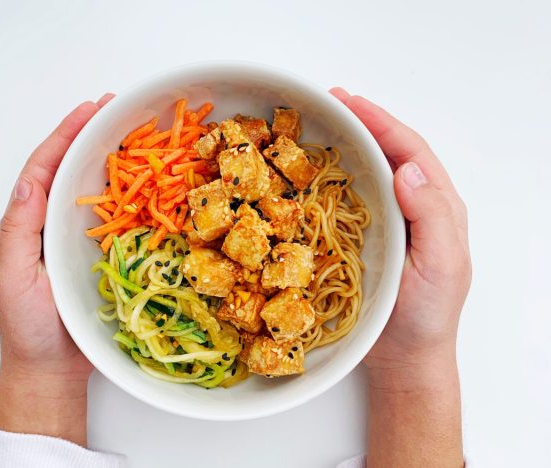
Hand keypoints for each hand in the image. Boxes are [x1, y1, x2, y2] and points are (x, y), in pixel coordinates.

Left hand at [0, 93, 113, 445]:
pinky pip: (122, 221)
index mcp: (29, 223)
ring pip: (98, 190)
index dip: (64, 136)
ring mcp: (81, 240)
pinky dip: (135, 198)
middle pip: (72, 170)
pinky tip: (153, 183)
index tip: (88, 110)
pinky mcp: (106, 257)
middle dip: (91, 136)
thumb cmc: (28, 328)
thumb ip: (17, 231)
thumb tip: (28, 184)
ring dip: (115, 160)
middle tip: (117, 109)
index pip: (44, 169)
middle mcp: (55, 224)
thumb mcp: (12, 278)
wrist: (53, 369)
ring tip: (136, 132)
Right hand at [331, 88, 469, 466]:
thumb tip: (408, 170)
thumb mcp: (441, 266)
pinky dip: (333, 179)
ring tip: (319, 125)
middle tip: (330, 103)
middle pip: (390, 154)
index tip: (350, 103)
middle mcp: (413, 209)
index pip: (411, 153)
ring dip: (346, 145)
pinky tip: (314, 172)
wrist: (405, 358)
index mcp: (437, 208)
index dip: (382, 123)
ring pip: (370, 173)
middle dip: (362, 124)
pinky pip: (350, 201)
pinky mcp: (366, 240)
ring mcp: (389, 223)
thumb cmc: (426, 316)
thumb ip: (432, 217)